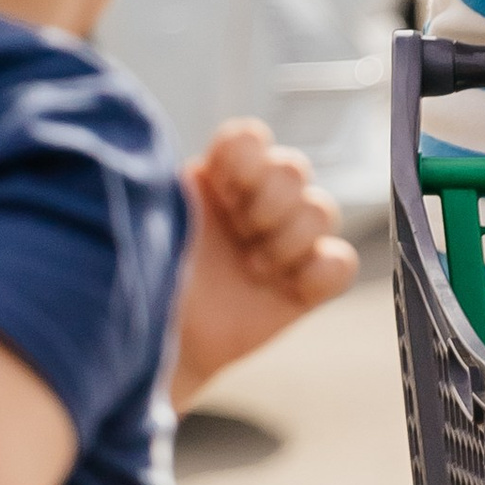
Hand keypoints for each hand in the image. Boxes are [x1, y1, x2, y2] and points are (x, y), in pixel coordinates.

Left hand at [172, 120, 358, 409]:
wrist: (152, 345)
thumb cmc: (143, 278)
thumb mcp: (152, 219)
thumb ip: (180, 184)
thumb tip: (207, 164)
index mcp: (214, 178)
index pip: (251, 139)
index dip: (246, 159)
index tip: (221, 189)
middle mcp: (253, 204)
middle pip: (295, 168)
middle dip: (269, 201)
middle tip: (240, 234)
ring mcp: (282, 244)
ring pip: (322, 209)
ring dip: (289, 238)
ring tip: (254, 268)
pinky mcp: (303, 287)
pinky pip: (341, 262)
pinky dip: (324, 270)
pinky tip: (290, 286)